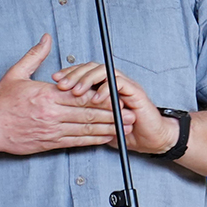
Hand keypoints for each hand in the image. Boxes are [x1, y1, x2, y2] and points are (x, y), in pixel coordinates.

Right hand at [0, 35, 134, 155]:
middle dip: (113, 113)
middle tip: (130, 112)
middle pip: (88, 113)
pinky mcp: (49, 143)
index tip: (117, 93)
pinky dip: (92, 140)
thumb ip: (34, 56)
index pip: (80, 94)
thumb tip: (46, 38)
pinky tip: (105, 138)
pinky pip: (76, 142)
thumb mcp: (15, 73)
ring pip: (86, 129)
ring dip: (108, 128)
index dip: (102, 95)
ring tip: (125, 126)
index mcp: (46, 94)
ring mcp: (51, 130)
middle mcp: (52, 113)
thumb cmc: (0, 101)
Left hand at [52, 60, 180, 154]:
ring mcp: (125, 85)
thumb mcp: (97, 123)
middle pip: (91, 67)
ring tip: (77, 91)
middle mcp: (114, 82)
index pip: (84, 71)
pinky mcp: (135, 91)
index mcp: (104, 86)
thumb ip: (82, 113)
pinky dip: (106, 89)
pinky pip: (118, 83)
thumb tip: (59, 110)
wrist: (151, 139)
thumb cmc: (125, 131)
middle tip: (62, 85)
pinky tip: (96, 98)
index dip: (69, 74)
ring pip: (103, 71)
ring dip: (88, 79)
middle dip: (74, 74)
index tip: (55, 81)